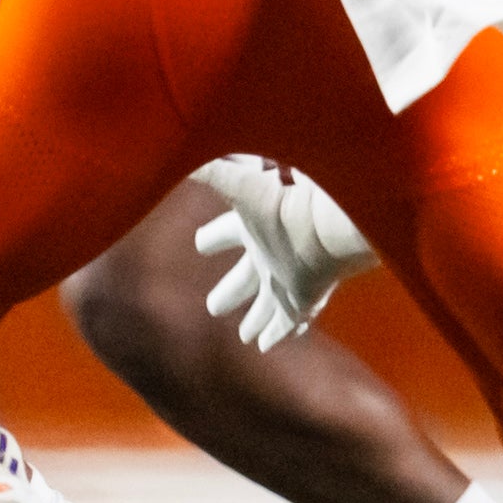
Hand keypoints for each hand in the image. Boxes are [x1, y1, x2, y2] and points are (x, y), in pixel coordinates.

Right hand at [192, 155, 375, 351]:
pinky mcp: (304, 299)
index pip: (225, 233)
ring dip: (257, 319)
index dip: (212, 239)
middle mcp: (270, 253)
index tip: (200, 244)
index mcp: (252, 225)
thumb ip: (206, 169)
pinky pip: (287, 321)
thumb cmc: (283, 200)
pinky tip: (267, 346)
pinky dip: (278, 333)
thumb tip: (173, 156)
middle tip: (213, 308)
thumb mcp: (237, 181)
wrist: (329, 221)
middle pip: (245, 278)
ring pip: (268, 305)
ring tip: (245, 336)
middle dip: (231, 291)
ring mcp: (289, 278)